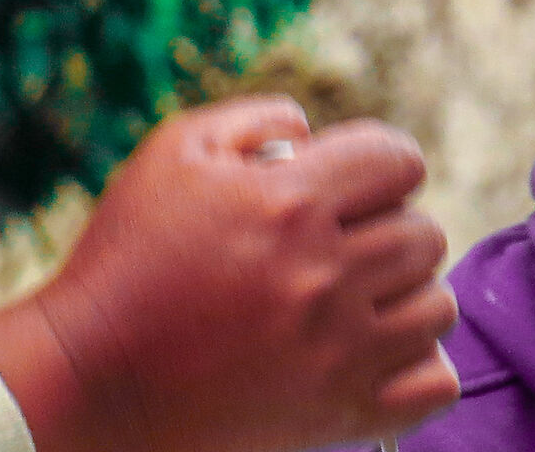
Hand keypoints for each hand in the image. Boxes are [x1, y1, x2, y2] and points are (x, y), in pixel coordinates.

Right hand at [0, 96, 458, 451]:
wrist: (98, 372)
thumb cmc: (129, 253)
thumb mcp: (170, 154)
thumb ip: (250, 121)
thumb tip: (311, 130)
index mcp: (286, 202)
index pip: (397, 159)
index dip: (378, 160)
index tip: (350, 180)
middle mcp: (325, 274)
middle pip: (423, 233)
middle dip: (386, 223)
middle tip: (336, 240)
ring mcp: (340, 350)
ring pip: (437, 304)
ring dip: (405, 291)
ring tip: (353, 294)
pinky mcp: (344, 414)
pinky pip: (437, 382)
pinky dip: (418, 362)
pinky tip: (373, 348)